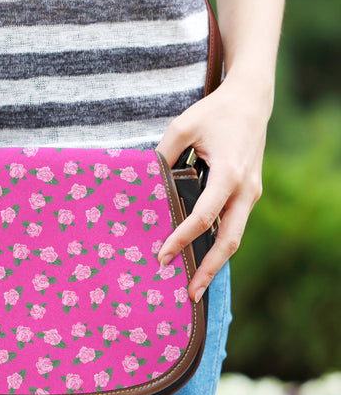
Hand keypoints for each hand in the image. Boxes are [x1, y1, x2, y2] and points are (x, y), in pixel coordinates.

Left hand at [156, 75, 269, 302]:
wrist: (251, 100)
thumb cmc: (215, 112)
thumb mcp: (183, 127)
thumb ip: (162, 157)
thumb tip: (143, 187)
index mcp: (229, 174)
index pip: (203, 217)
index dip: (181, 240)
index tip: (161, 258)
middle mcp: (246, 190)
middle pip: (229, 241)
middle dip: (208, 270)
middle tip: (189, 294)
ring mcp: (251, 194)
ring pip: (234, 238)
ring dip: (215, 263)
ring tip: (193, 284)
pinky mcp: (248, 195)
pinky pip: (233, 226)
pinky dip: (218, 245)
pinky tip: (201, 257)